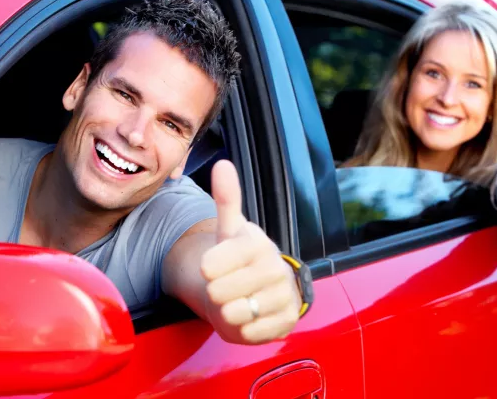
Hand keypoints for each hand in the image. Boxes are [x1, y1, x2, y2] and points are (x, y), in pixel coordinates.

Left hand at [200, 160, 301, 343]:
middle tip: (227, 285)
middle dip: (217, 292)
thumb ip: (226, 199)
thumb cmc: (240, 258)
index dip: (208, 269)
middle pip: (220, 292)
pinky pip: (252, 333)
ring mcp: (284, 295)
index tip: (214, 266)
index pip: (211, 265)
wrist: (262, 287)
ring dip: (230, 311)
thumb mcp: (229, 230)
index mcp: (257, 243)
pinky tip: (251, 315)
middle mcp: (274, 267)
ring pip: (236, 314)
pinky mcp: (288, 320)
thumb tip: (223, 165)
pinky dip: (244, 329)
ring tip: (239, 299)